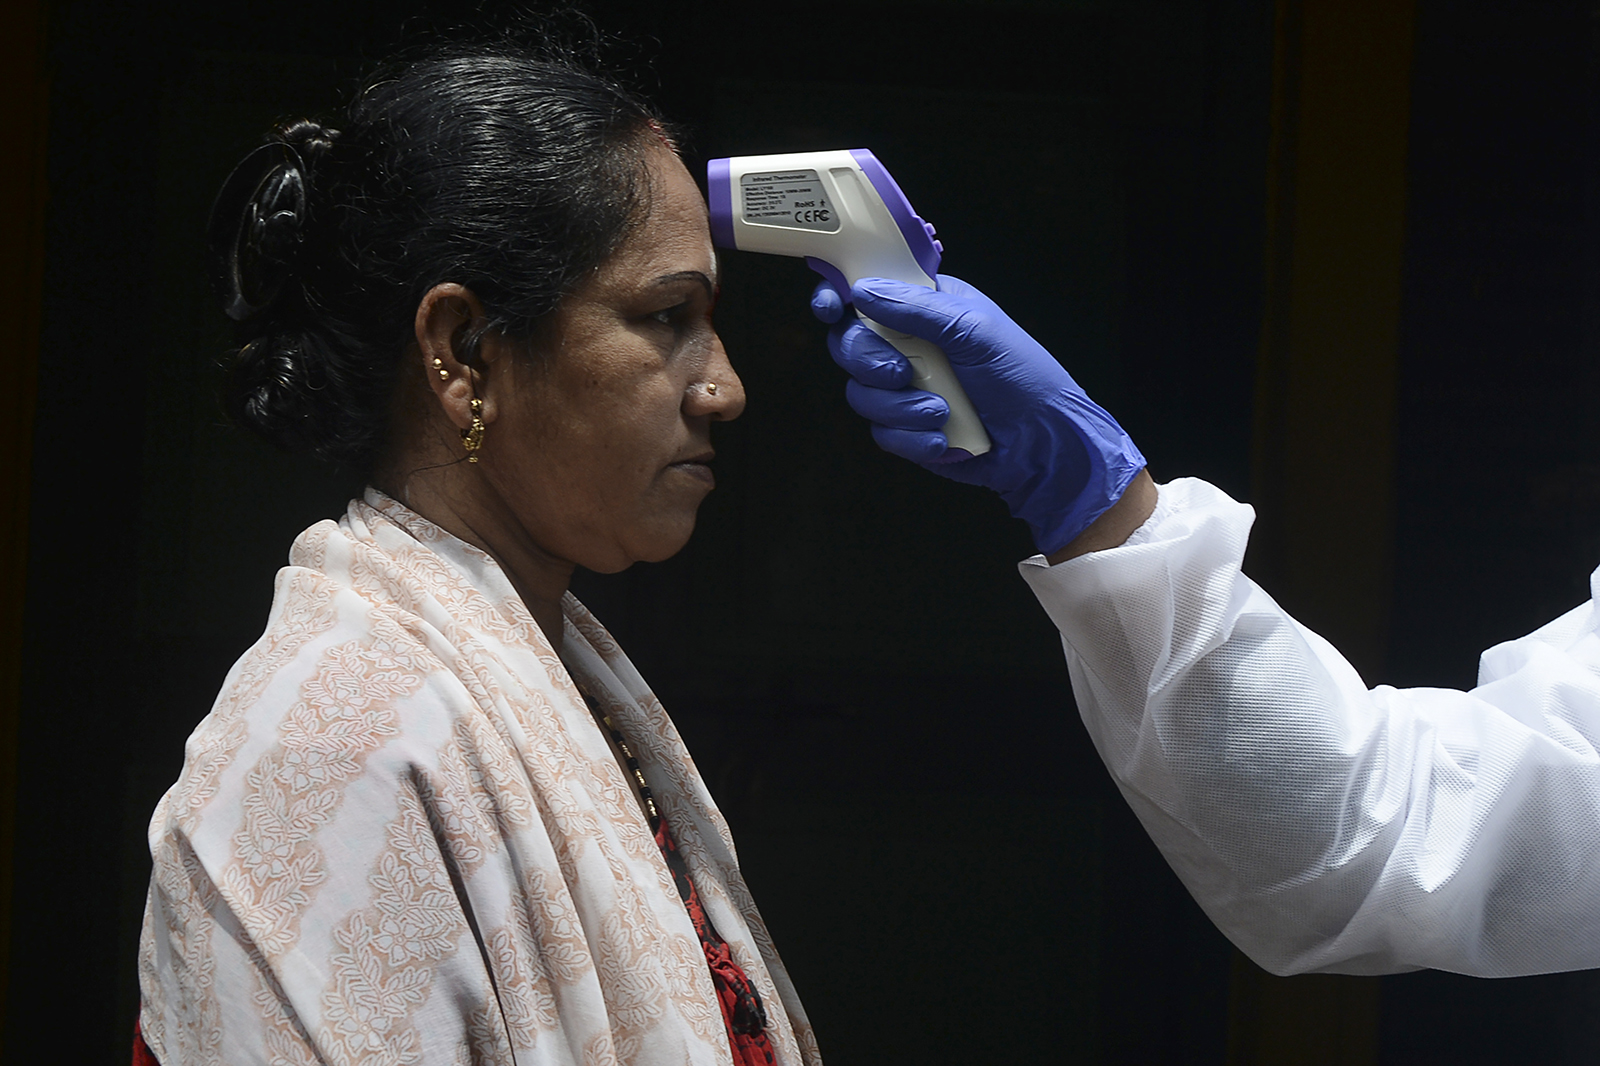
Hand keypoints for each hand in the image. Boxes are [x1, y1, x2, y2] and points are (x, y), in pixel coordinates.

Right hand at [813, 274, 1146, 554]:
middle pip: (849, 343)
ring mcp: (905, 388)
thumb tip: (863, 291)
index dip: (839, 297)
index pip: (865, 292)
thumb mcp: (975, 331)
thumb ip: (917, 308)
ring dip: (900, 407)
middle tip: (902, 373)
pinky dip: (910, 438)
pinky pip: (880, 432)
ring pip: (860, 393)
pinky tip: (943, 438)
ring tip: (941, 413)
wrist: (1042, 444)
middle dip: (870, 362)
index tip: (832, 307)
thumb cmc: (1023, 377)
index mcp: (925, 307)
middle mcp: (909, 344)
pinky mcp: (906, 429)